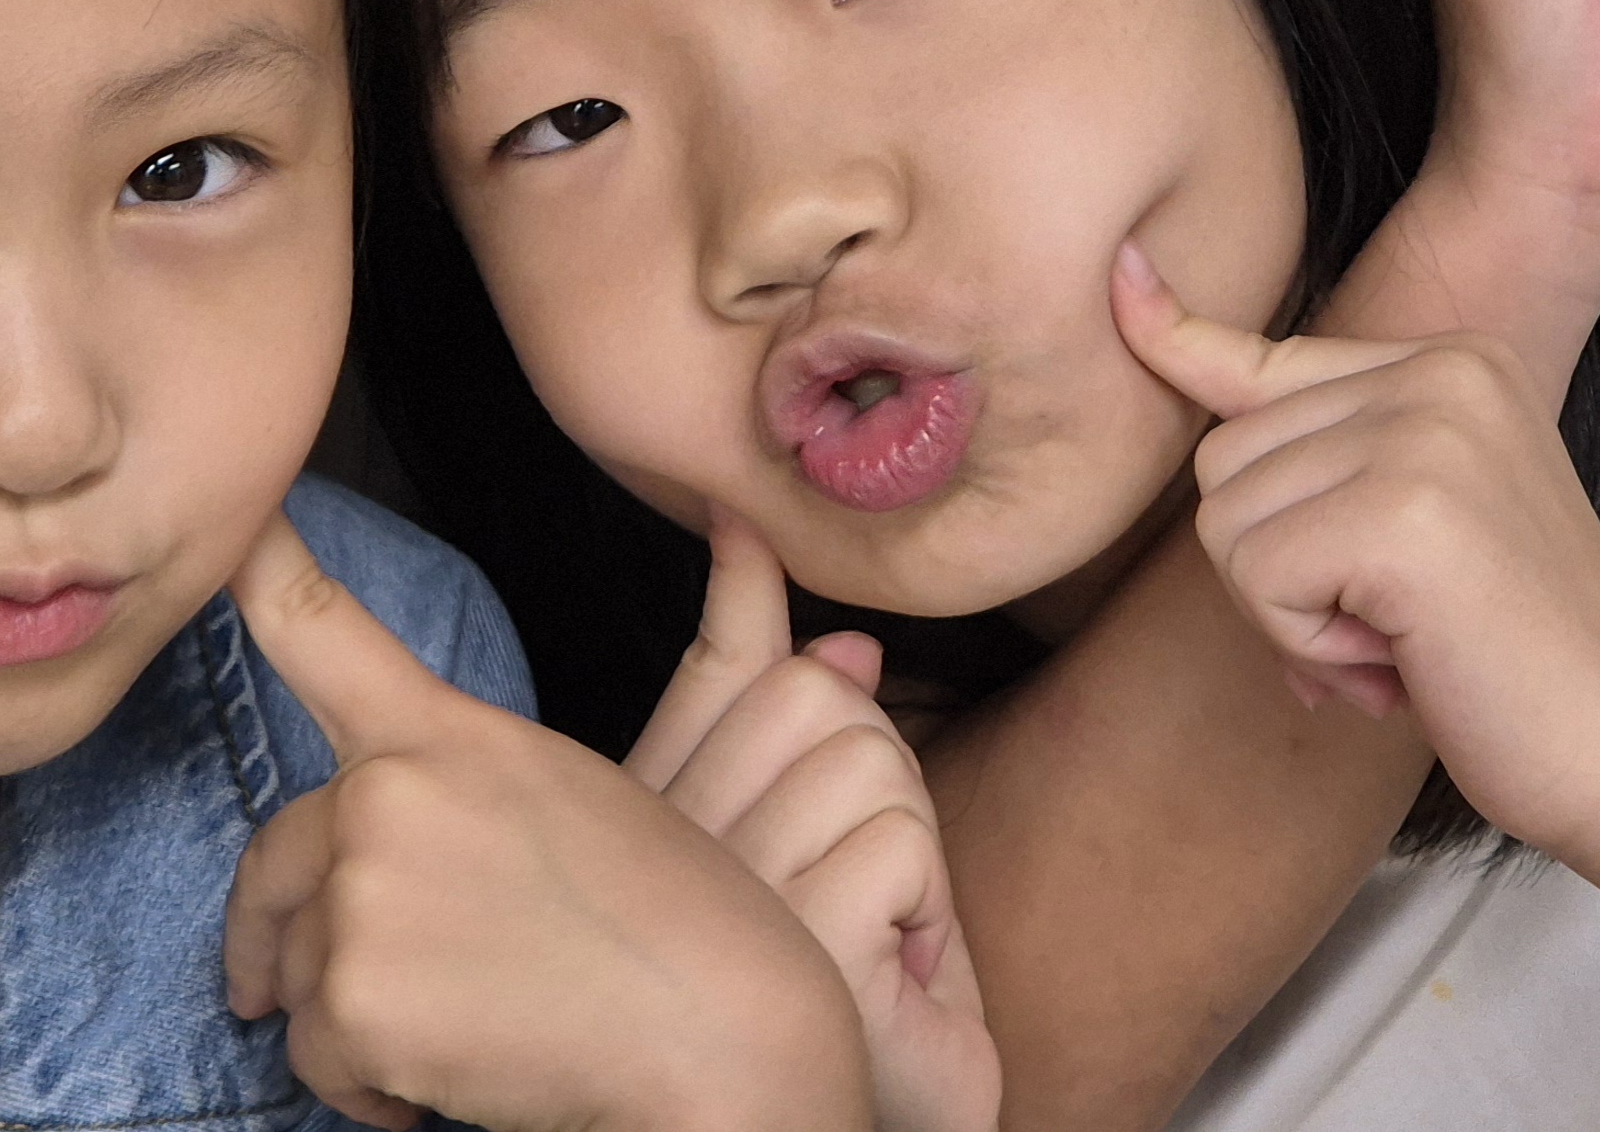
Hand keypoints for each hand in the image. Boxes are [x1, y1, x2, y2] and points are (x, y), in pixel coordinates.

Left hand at [224, 517, 873, 1131]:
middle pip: (271, 862)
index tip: (228, 523)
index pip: (319, 628)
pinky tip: (440, 1084)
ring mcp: (365, 894)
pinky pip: (314, 1058)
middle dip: (277, 936)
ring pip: (296, 972)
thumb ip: (446, 790)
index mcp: (445, 733)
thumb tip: (359, 846)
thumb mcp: (558, 795)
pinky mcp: (356, 998)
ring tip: (451, 1029)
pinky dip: (365, 1088)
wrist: (715, 1025)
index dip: (258, 565)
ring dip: (350, 1017)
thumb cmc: (662, 918)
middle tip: (297, 987)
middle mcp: (388, 795)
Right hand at [625, 518, 996, 1131]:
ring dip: (911, 847)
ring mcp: (724, 908)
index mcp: (669, 831)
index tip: (742, 526)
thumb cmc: (859, 1011)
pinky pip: (902, 843)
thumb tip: (842, 633)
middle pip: (814, 694)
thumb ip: (818, 753)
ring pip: (867, 759)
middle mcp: (672, 865)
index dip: (742, 592)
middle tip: (871, 880)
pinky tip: (896, 974)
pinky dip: (929, 909)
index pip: (714, 675)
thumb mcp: (834, 860)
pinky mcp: (791, 955)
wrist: (871, 1124)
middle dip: (882, 768)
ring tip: (880, 934)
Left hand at [1112, 251, 1599, 898]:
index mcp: (1449, 362)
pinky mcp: (1403, 514)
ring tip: (1404, 642)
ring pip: (1227, 518)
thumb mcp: (1419, 525)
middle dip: (1279, 568)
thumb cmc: (1516, 662)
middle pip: (1224, 456)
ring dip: (1293, 616)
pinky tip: (1399, 665)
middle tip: (1390, 623)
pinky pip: (1257, 576)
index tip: (1123, 280)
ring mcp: (1423, 434)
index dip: (1178, 336)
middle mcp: (1437, 371)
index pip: (1267, 351)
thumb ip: (1322, 465)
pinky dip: (1307, 646)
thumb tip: (1198, 410)